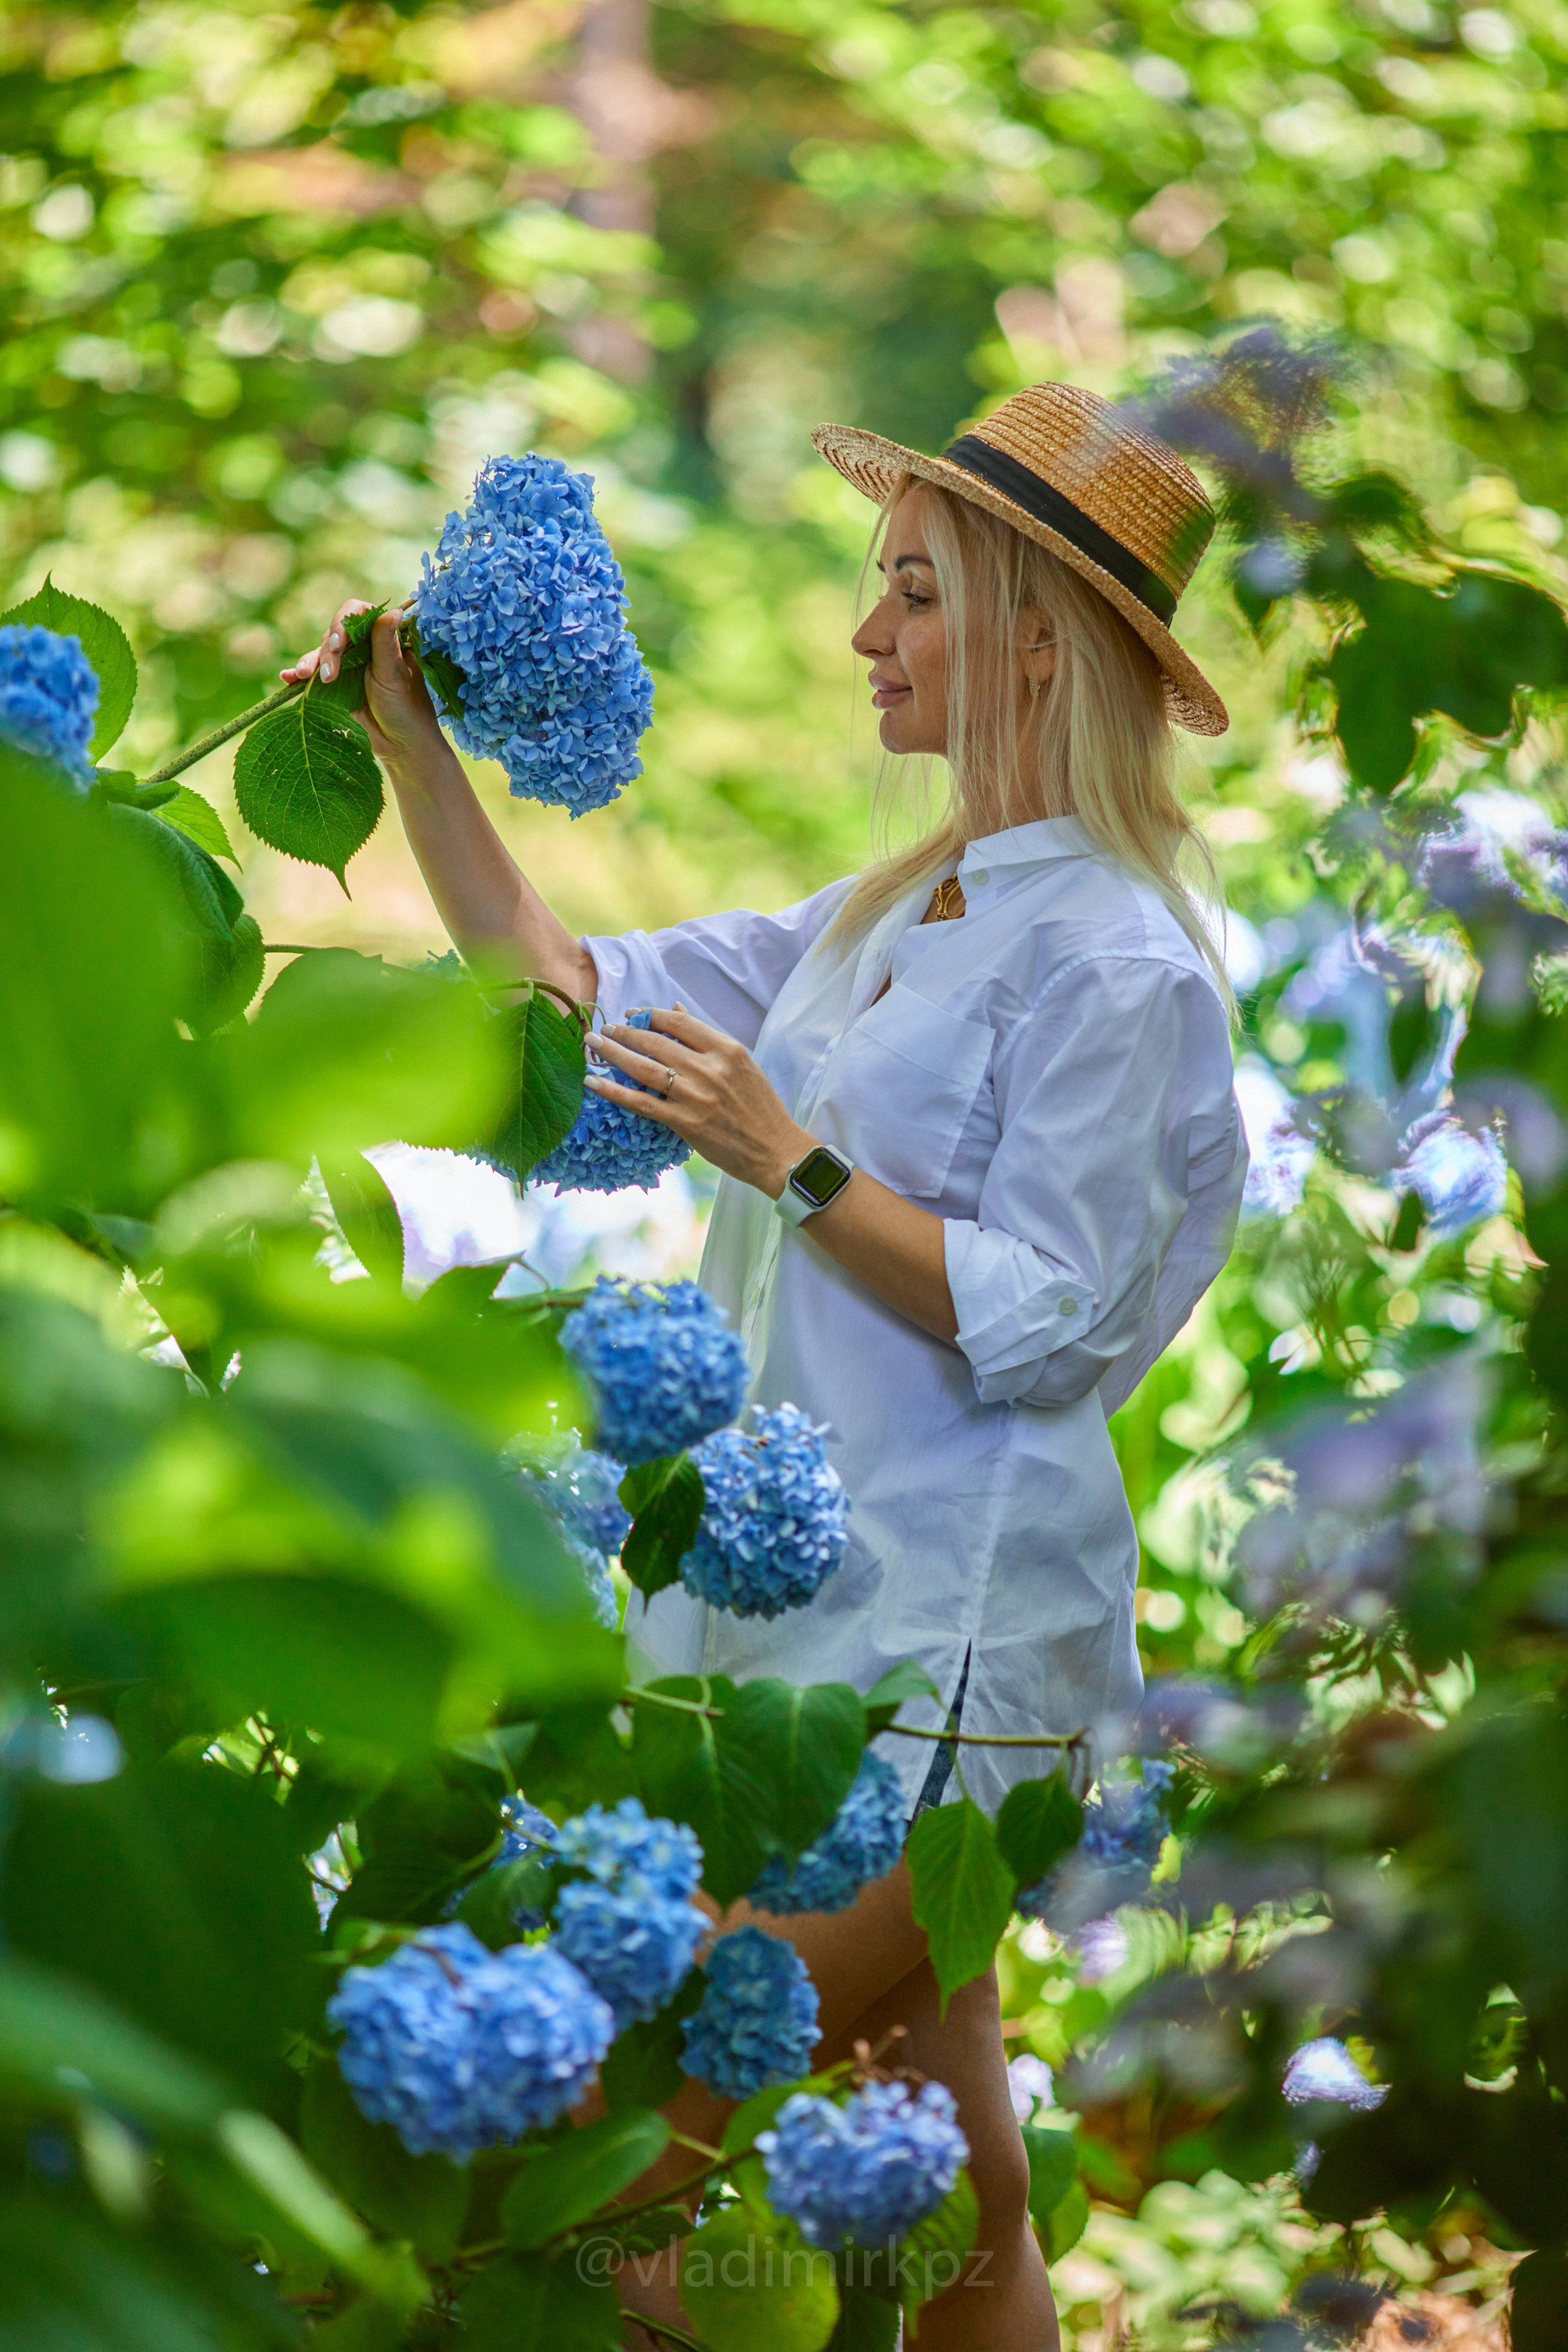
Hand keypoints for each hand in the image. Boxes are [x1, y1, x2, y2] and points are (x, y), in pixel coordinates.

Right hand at [281, 600, 444, 771]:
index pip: (357, 613)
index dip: (343, 623)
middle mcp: (363, 646)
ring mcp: (347, 665)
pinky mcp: (334, 685)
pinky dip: (298, 675)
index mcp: (381, 637)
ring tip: (304, 674)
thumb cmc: (406, 707)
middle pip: (334, 633)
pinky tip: (287, 678)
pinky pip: (312, 674)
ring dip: (310, 661)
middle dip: (327, 651)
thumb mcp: (394, 674)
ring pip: (321, 653)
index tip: (338, 644)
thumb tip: (393, 610)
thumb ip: (386, 643)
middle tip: (329, 675)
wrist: (400, 745)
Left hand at [585, 1006, 811, 1196]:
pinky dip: (614, 1091)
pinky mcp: (686, 1123)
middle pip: (656, 1042)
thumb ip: (706, 1038)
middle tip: (603, 1029)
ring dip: (613, 1054)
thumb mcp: (741, 1064)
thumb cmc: (760, 1108)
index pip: (679, 1022)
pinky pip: (641, 1103)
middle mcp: (710, 1068)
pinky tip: (594, 1083)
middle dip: (624, 1032)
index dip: (650, 1014)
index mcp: (727, 1050)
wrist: (776, 1150)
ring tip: (593, 1045)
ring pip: (644, 1068)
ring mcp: (696, 1096)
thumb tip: (676, 1009)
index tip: (631, 1014)